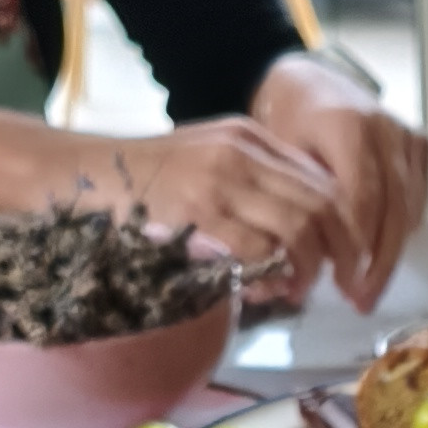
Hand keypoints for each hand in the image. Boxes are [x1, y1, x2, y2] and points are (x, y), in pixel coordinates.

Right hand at [55, 114, 353, 298]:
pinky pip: (255, 249)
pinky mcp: (197, 209)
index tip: (348, 260)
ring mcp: (220, 178)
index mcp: (250, 137)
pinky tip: (261, 290)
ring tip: (296, 291)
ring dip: (307, 269)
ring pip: (299, 227)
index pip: (323, 180)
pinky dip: (268, 276)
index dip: (346, 227)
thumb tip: (301, 235)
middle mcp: (243, 150)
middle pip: (323, 204)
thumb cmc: (142, 180)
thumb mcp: (207, 163)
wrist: (80, 172)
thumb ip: (253, 186)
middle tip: (337, 286)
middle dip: (340, 254)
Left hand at [253, 54, 427, 310]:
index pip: (362, 202)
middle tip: (364, 300)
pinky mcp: (419, 144)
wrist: (308, 82)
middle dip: (379, 263)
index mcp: (349, 128)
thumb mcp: (282, 157)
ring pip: (410, 209)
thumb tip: (318, 258)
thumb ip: (304, 201)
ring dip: (392, 253)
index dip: (355, 249)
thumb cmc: (288, 121)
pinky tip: (380, 252)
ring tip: (370, 287)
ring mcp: (407, 137)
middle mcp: (386, 130)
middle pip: (393, 211)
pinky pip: (417, 199)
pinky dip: (402, 229)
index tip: (345, 285)